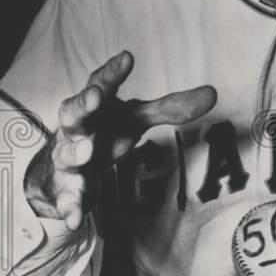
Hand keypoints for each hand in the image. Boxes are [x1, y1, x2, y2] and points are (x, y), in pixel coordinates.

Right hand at [25, 50, 216, 230]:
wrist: (62, 168)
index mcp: (95, 106)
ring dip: (76, 152)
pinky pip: (67, 197)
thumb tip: (213, 93)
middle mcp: (77, 128)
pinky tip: (74, 218)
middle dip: (83, 104)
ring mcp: (68, 157)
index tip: (128, 57)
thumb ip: (169, 108)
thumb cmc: (104, 131)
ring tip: (88, 152)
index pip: (101, 82)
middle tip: (97, 97)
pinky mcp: (65, 188)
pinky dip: (70, 206)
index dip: (113, 71)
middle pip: (74, 112)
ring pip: (67, 153)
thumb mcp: (135, 119)